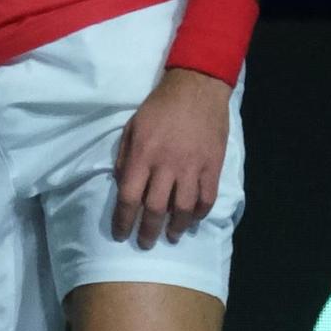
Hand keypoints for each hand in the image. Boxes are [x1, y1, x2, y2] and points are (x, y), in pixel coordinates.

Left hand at [112, 67, 230, 249]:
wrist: (196, 87)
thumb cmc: (159, 106)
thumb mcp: (132, 126)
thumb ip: (124, 155)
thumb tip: (119, 183)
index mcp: (143, 154)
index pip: (129, 196)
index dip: (123, 220)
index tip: (120, 234)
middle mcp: (166, 164)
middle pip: (155, 209)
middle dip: (147, 231)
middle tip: (144, 243)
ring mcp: (192, 167)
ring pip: (184, 209)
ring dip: (176, 227)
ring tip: (170, 236)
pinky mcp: (211, 166)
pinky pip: (207, 198)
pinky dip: (200, 213)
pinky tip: (193, 218)